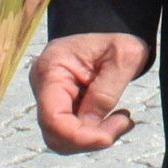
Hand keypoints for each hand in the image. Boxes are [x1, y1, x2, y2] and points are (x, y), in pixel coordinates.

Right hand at [33, 32, 148, 152]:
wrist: (111, 28)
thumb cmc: (117, 38)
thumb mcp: (123, 57)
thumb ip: (106, 92)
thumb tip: (91, 126)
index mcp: (51, 68)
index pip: (52, 118)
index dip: (78, 137)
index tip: (109, 137)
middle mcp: (43, 87)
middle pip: (55, 135)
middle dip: (89, 140)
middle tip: (122, 123)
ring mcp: (50, 98)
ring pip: (63, 139)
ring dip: (94, 139)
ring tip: (121, 121)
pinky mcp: (61, 107)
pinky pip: (72, 133)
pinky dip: (94, 135)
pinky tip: (114, 121)